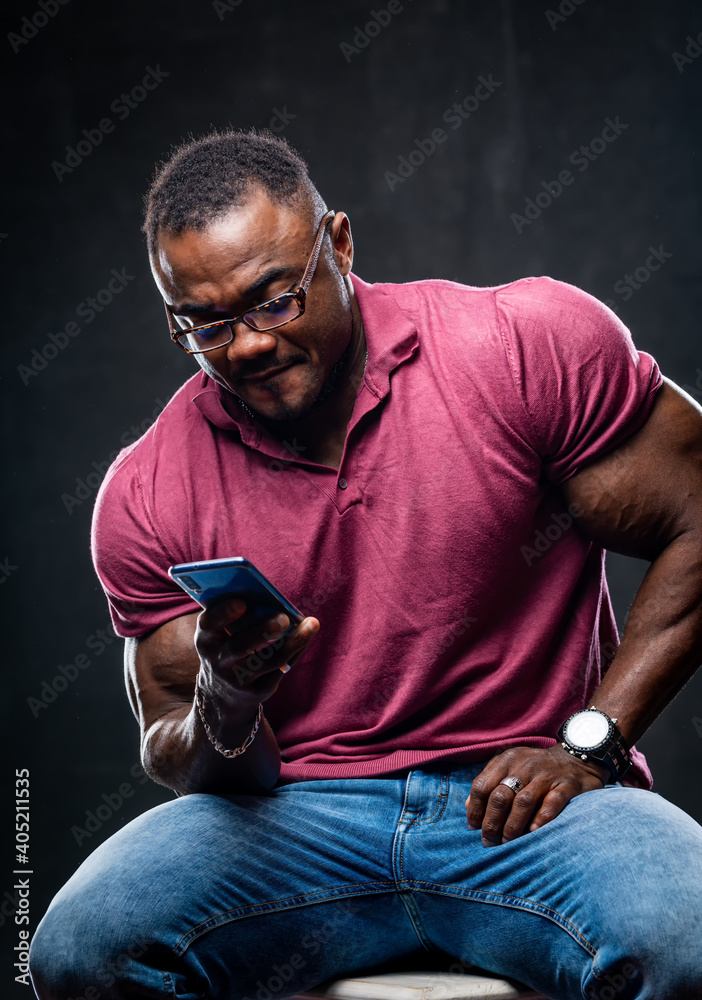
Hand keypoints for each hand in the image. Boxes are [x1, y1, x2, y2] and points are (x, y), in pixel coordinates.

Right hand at [194, 596, 319, 722]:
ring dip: (293, 641)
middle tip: (284, 618)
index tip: (242, 602)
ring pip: (269, 660)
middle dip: (263, 630)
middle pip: (240, 646)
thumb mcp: (222, 635)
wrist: (223, 694)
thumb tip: (274, 598)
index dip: (224, 613)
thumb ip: (240, 617)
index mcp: (206, 639)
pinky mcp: (257, 692)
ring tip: (311, 625)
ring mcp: (237, 680)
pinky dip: (296, 649)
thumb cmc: (228, 648)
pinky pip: (281, 669)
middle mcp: (218, 661)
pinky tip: (308, 634)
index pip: (209, 625)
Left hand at [465, 745, 609, 846]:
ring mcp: (546, 775)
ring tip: (507, 843)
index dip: (474, 809)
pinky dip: (542, 817)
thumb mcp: (509, 767)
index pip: (482, 785)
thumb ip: (489, 782)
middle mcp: (524, 766)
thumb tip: (468, 806)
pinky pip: (553, 802)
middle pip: (500, 796)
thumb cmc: (536, 768)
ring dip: (512, 825)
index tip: (473, 827)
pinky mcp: (567, 785)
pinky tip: (534, 831)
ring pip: (523, 801)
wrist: (576, 758)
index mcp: (506, 760)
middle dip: (491, 822)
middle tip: (489, 842)